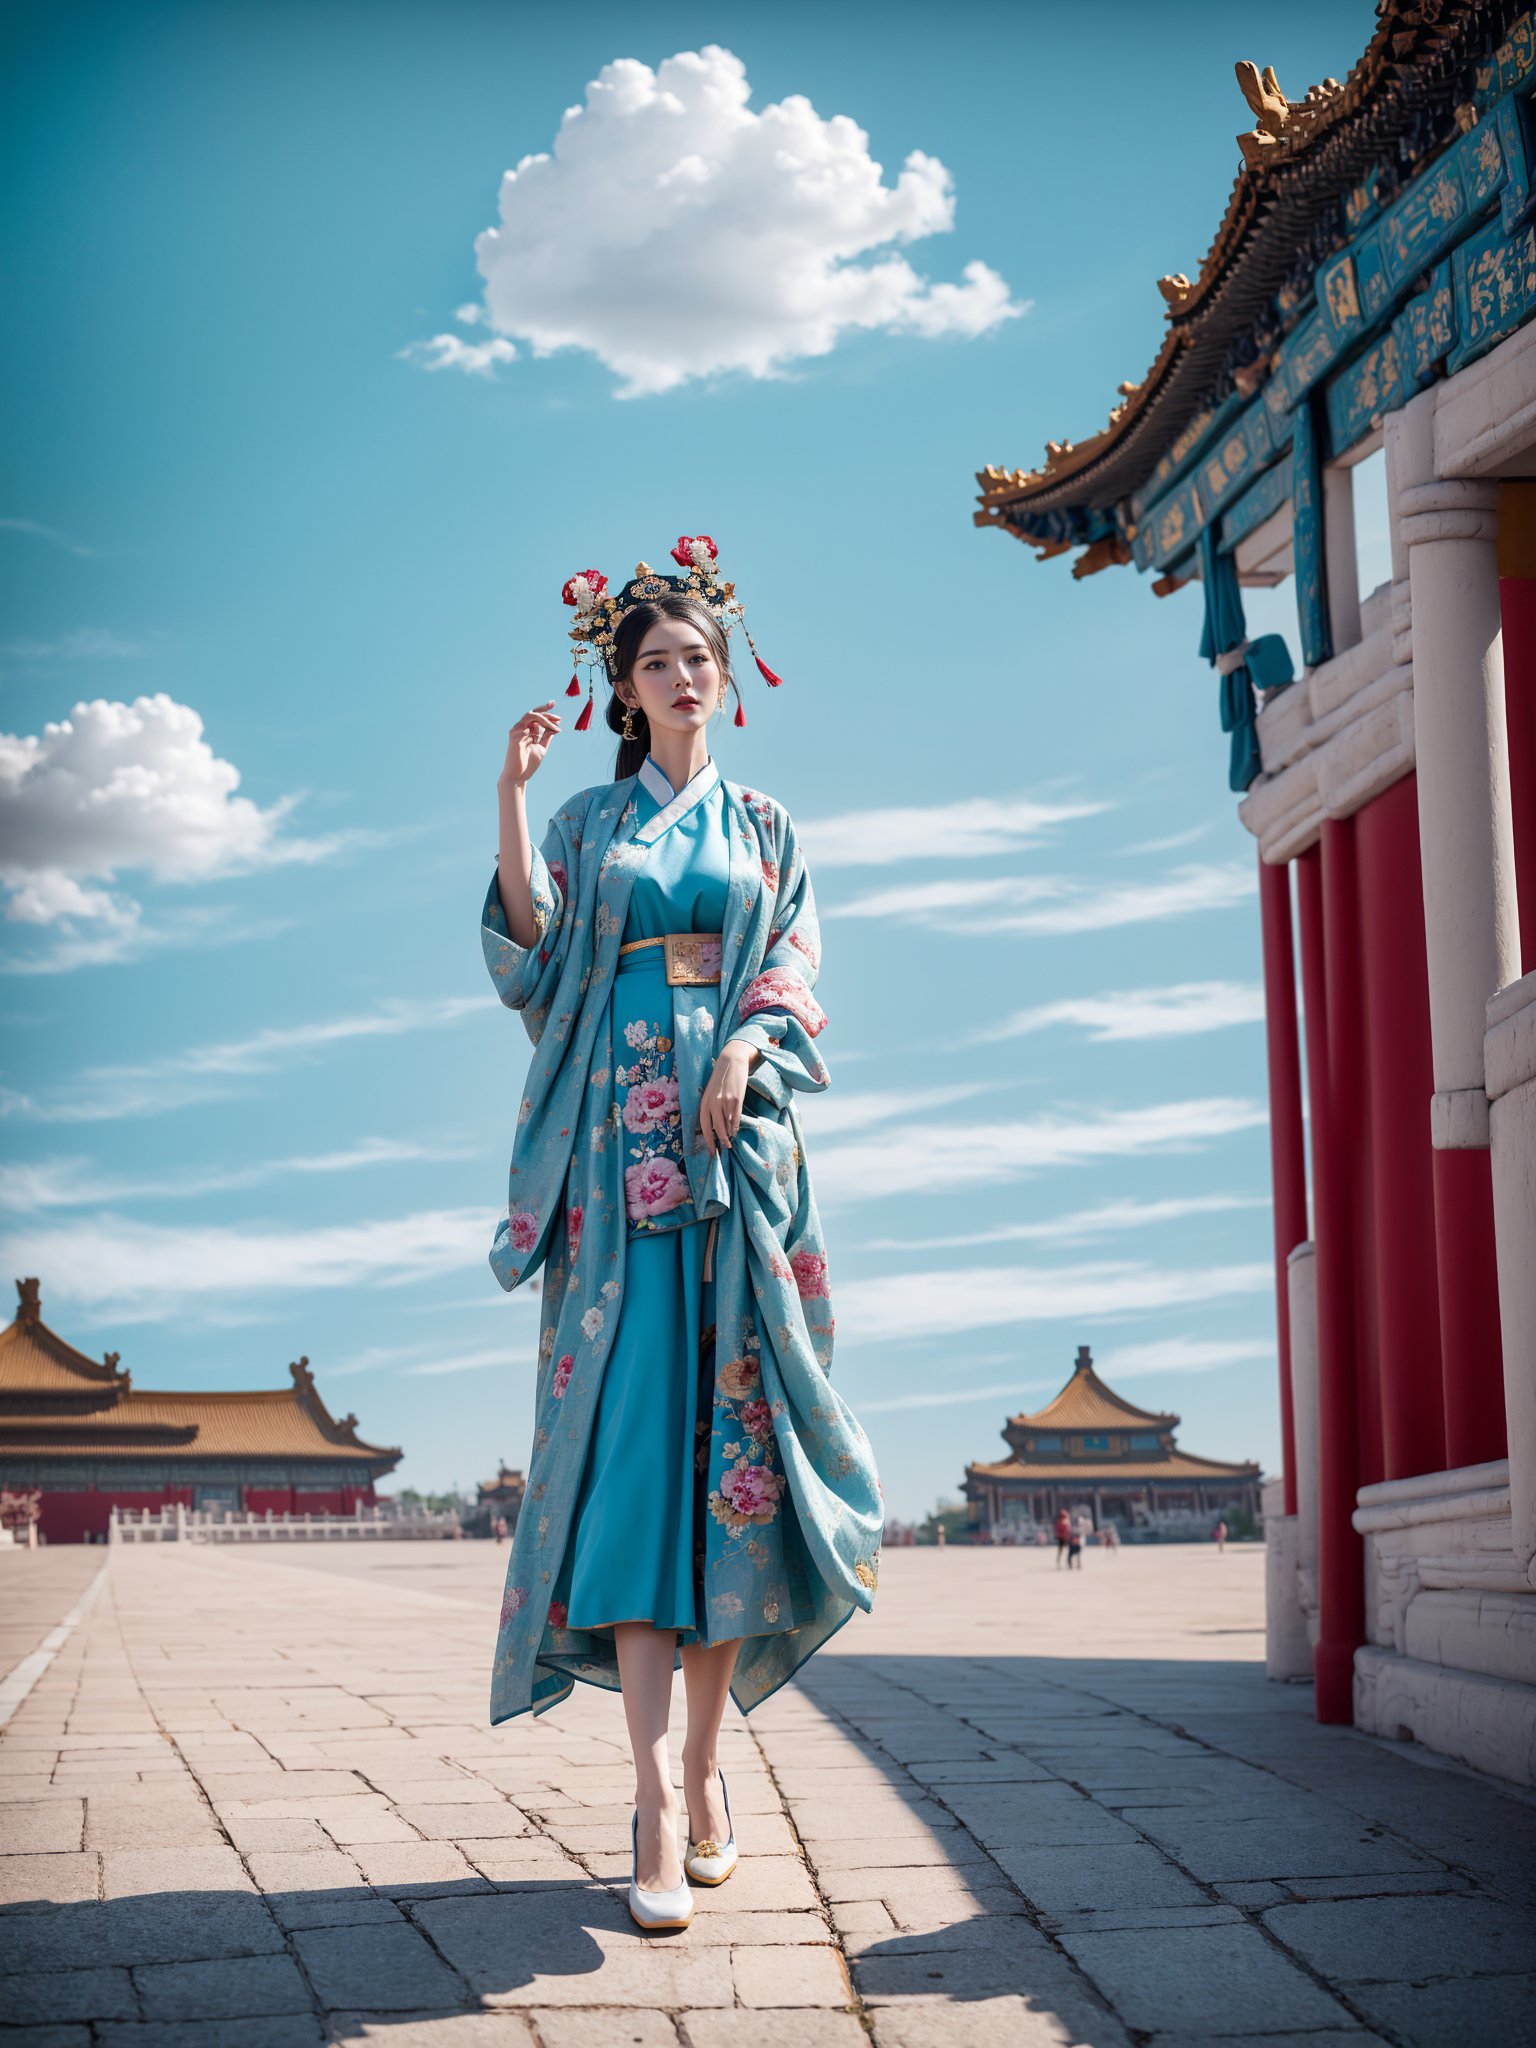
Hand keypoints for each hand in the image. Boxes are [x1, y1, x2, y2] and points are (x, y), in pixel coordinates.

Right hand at [499, 703, 560, 788]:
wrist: (518, 776)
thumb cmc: (528, 764)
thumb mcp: (541, 747)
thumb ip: (546, 737)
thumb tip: (555, 727)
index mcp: (526, 732)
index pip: (536, 718)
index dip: (547, 715)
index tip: (559, 719)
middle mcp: (521, 729)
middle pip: (533, 713)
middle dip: (546, 711)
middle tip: (558, 717)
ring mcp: (517, 730)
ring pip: (531, 715)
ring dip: (545, 718)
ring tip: (555, 724)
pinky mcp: (515, 734)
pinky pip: (528, 722)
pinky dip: (541, 723)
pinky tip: (550, 729)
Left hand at [698, 1041, 755, 1155]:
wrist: (731, 1061)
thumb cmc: (720, 1078)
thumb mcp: (710, 1092)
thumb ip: (710, 1107)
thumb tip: (715, 1125)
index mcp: (704, 1101)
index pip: (704, 1126)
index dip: (708, 1140)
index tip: (711, 1151)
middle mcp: (713, 1103)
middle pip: (716, 1128)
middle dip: (720, 1141)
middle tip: (724, 1149)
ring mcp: (725, 1102)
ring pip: (727, 1124)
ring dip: (729, 1134)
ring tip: (730, 1142)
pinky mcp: (736, 1099)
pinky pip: (736, 1118)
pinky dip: (736, 1126)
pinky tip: (735, 1131)